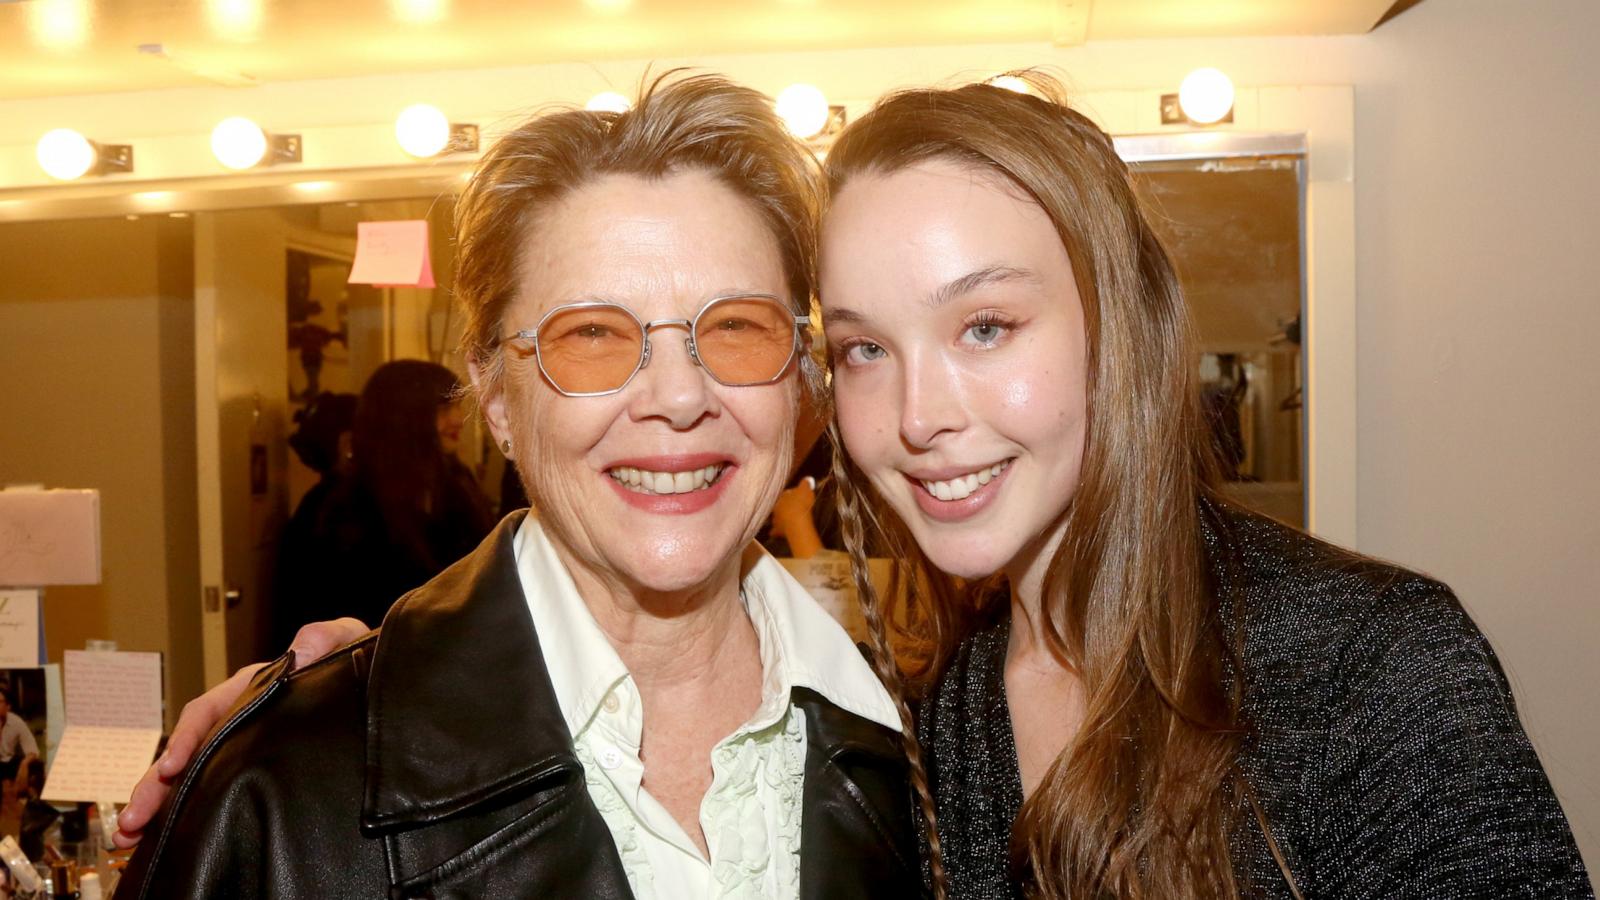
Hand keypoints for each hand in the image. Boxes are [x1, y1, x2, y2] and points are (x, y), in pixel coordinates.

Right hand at [112, 617, 369, 848]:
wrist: (373, 681)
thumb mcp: (346, 640)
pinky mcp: (256, 765)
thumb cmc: (354, 657)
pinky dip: (186, 809)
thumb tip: (300, 651)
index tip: (172, 767)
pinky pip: (214, 785)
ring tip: (130, 836)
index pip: (210, 711)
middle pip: (189, 751)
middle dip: (155, 784)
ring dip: (160, 803)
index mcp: (255, 687)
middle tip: (131, 819)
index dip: (187, 738)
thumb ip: (326, 637)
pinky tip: (165, 835)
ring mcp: (246, 743)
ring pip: (193, 773)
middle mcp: (242, 716)